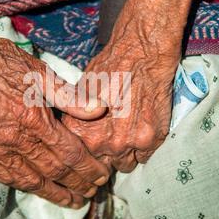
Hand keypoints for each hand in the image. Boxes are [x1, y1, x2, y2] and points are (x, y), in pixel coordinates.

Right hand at [0, 0, 109, 207]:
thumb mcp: (39, 71)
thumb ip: (70, 96)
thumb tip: (100, 109)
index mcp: (32, 117)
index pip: (69, 153)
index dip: (88, 167)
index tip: (102, 174)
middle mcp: (14, 139)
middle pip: (54, 171)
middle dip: (77, 184)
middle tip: (92, 191)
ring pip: (31, 180)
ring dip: (54, 193)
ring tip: (71, 201)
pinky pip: (6, 177)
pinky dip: (26, 187)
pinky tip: (39, 190)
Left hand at [63, 0, 194, 171]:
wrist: (142, 53)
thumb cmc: (109, 68)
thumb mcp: (80, 88)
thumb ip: (75, 115)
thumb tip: (67, 131)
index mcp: (80, 131)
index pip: (81, 157)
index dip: (88, 150)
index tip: (95, 144)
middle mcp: (102, 142)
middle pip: (102, 165)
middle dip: (106, 154)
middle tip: (113, 137)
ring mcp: (128, 143)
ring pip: (124, 165)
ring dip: (125, 154)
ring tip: (127, 135)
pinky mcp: (151, 140)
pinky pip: (144, 158)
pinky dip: (142, 148)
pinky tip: (141, 131)